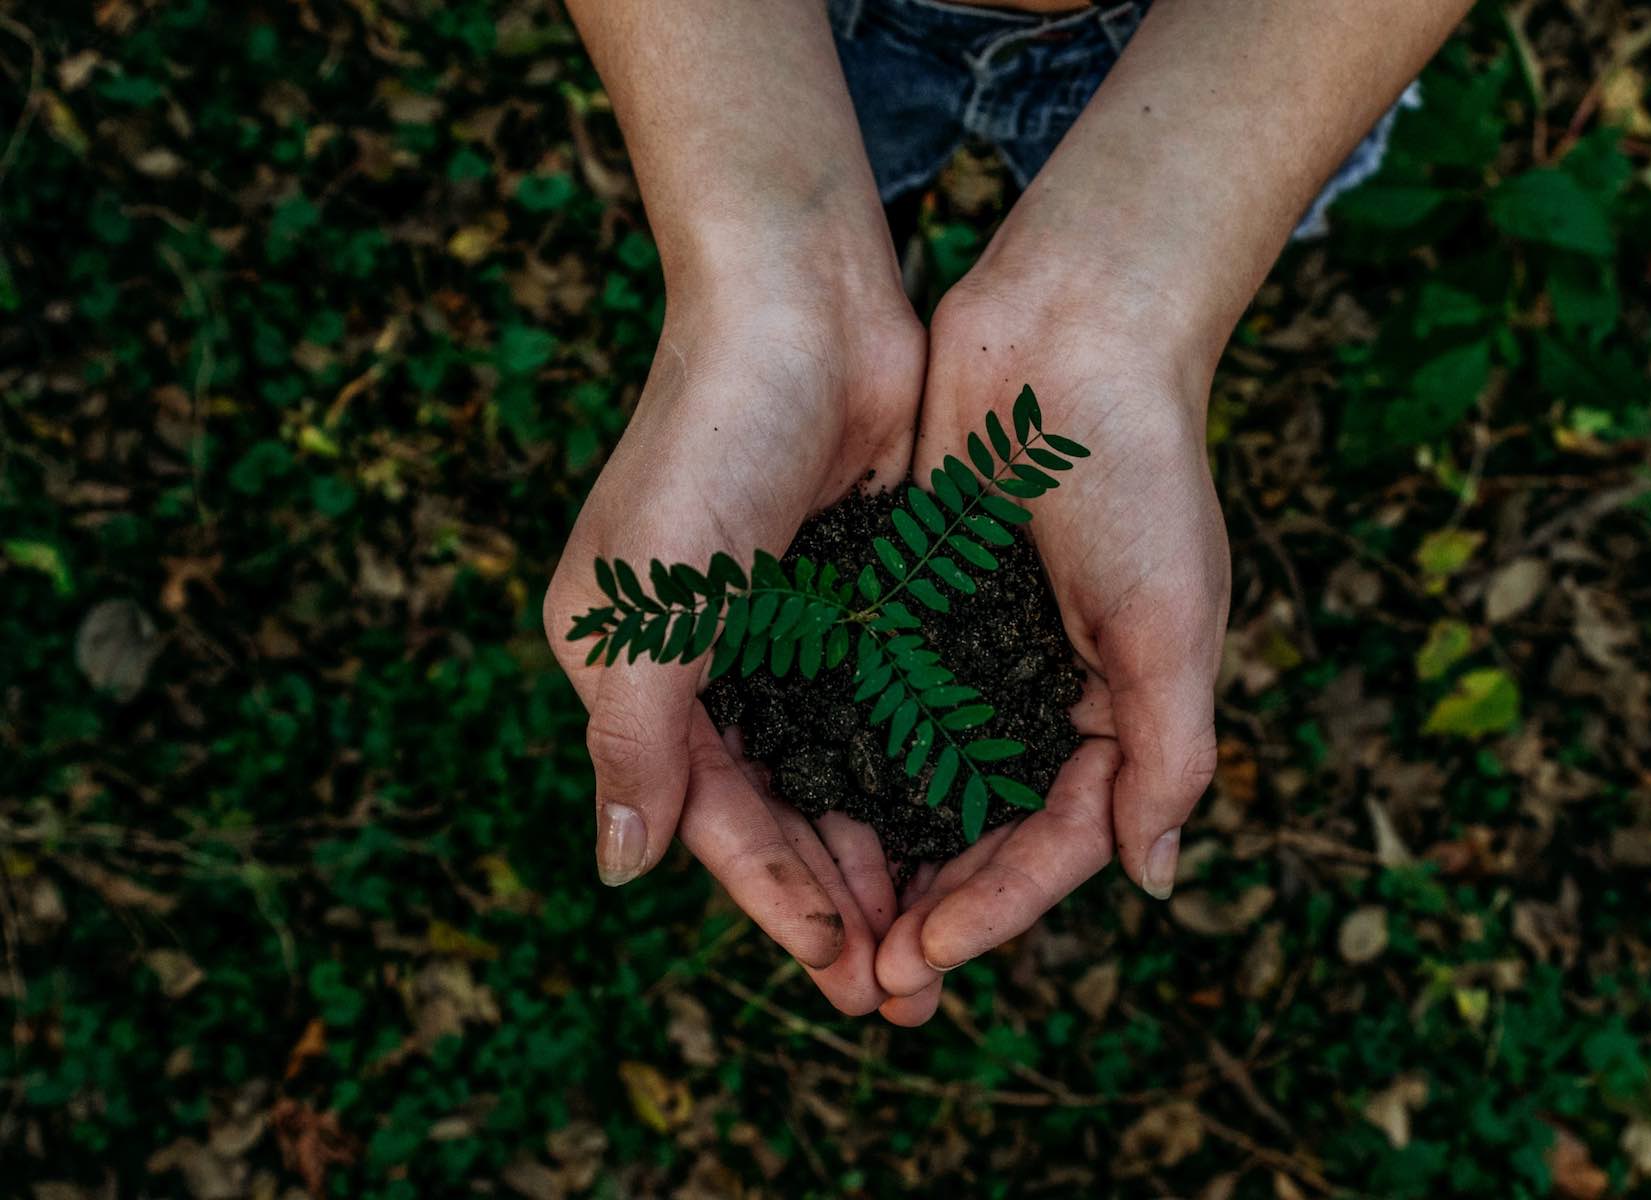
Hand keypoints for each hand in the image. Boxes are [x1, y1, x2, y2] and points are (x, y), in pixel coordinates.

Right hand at [544, 270, 924, 1014]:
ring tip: (941, 934)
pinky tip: (966, 826)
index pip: (714, 818)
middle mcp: (712, 663)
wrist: (802, 303)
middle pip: (782, 812)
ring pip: (842, 774)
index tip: (845, 973)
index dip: (777, 900)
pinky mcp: (861, 596)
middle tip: (906, 990)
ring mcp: (790, 631)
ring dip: (886, 852)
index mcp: (641, 672)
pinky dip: (920, 771)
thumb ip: (634, 741)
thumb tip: (620, 871)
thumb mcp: (649, 604)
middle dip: (840, 901)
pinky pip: (890, 709)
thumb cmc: (709, 444)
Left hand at [872, 251, 1229, 1021]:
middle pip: (980, 832)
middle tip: (865, 982)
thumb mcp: (1172, 621)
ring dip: (878, 854)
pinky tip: (795, 807)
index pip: (1054, 843)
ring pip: (918, 782)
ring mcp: (974, 651)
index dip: (993, 910)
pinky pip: (874, 702)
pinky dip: (843, 759)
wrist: (1070, 329)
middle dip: (928, 908)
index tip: (922, 958)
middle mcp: (1041, 694)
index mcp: (1116, 711)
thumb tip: (1152, 881)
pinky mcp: (913, 602)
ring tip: (825, 925)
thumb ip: (1168, 753)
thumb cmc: (1139, 471)